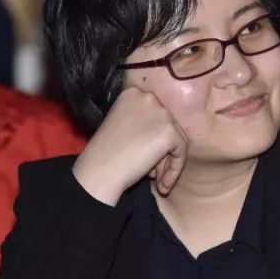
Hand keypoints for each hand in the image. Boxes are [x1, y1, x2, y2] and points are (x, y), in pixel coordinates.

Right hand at [71, 88, 187, 205]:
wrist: (99, 171)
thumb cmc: (105, 154)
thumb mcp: (123, 127)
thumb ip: (143, 124)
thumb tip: (165, 138)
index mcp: (133, 94)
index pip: (155, 116)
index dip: (152, 139)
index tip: (145, 158)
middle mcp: (148, 98)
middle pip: (167, 127)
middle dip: (161, 153)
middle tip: (152, 174)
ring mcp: (160, 113)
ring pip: (176, 140)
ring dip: (167, 163)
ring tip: (157, 182)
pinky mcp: (168, 131)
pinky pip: (181, 152)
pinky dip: (174, 170)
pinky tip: (163, 185)